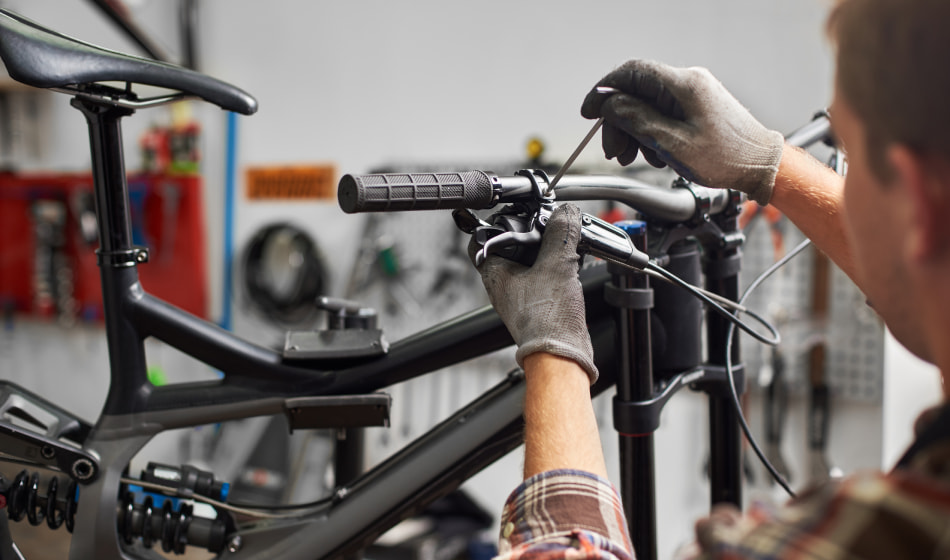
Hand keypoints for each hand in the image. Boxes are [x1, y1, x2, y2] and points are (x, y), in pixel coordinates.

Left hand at [469, 204, 597, 383]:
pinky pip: (547, 276)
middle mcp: (504, 284)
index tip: (519, 213)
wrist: (562, 355)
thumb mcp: (556, 265)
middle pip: (513, 246)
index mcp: (496, 273)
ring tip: (567, 243)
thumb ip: (561, 233)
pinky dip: (559, 267)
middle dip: (534, 234)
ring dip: (550, 250)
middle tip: (551, 225)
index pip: (483, 236)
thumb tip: (565, 214)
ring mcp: (522, 295)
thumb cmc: (547, 321)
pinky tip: (574, 263)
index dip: (500, 220)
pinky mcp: (540, 304)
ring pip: (532, 261)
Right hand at [581, 59, 784, 204]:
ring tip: (633, 157)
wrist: (760, 166)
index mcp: (683, 84)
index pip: (630, 73)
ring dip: (632, 131)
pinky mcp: (694, 108)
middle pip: (635, 92)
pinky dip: (649, 133)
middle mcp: (687, 83)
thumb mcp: (673, 143)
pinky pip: (660, 114)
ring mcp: (692, 95)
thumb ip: (638, 120)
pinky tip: (653, 154)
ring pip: (645, 105)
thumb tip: (609, 105)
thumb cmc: (727, 157)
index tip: (589, 112)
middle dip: (618, 121)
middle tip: (613, 150)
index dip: (604, 91)